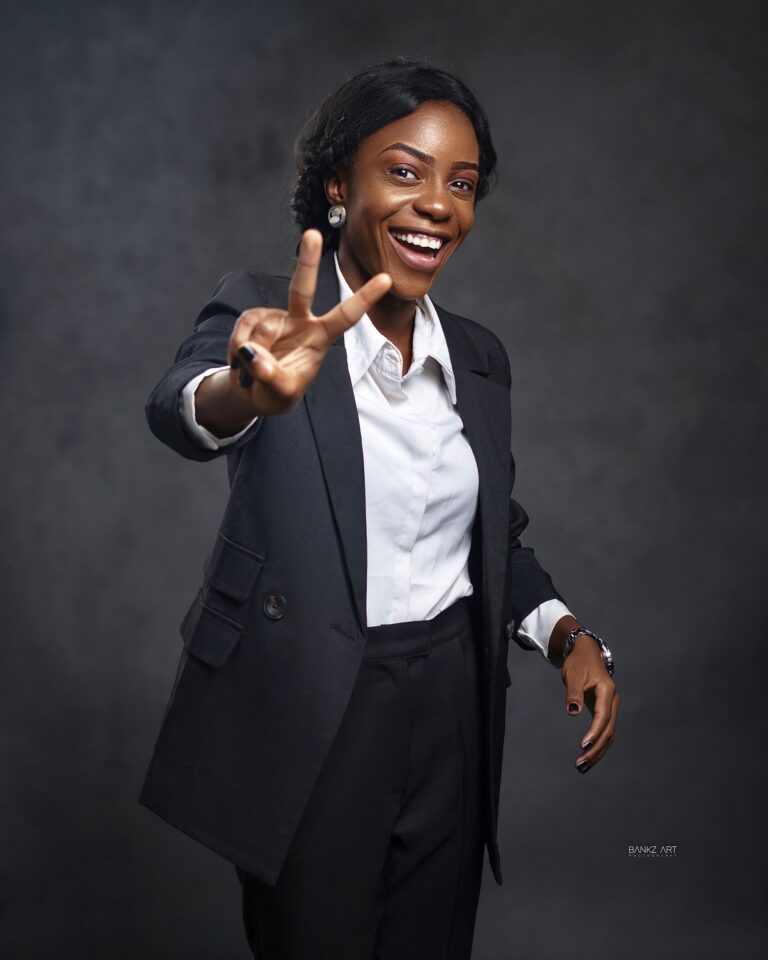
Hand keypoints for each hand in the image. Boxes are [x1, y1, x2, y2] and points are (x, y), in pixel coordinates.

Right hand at [228, 229, 390, 415]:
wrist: (253, 393)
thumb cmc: (278, 393)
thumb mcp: (281, 394)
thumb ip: (272, 377)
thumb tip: (255, 356)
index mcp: (320, 338)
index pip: (346, 316)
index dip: (364, 298)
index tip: (386, 279)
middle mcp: (301, 321)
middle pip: (302, 288)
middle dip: (307, 260)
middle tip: (313, 234)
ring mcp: (276, 318)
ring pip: (262, 329)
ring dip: (253, 354)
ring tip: (256, 371)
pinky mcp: (254, 319)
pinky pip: (243, 331)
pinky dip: (238, 350)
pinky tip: (242, 360)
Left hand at [562, 635, 619, 773]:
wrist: (586, 653)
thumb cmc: (579, 663)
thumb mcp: (573, 675)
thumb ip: (573, 693)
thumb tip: (572, 711)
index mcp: (607, 691)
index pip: (603, 717)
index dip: (594, 733)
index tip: (583, 746)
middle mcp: (613, 702)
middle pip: (608, 731)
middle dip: (595, 749)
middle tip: (580, 764)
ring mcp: (611, 708)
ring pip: (608, 735)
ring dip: (597, 751)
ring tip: (582, 766)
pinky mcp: (605, 712)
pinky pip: (604, 732)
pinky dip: (597, 745)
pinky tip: (587, 756)